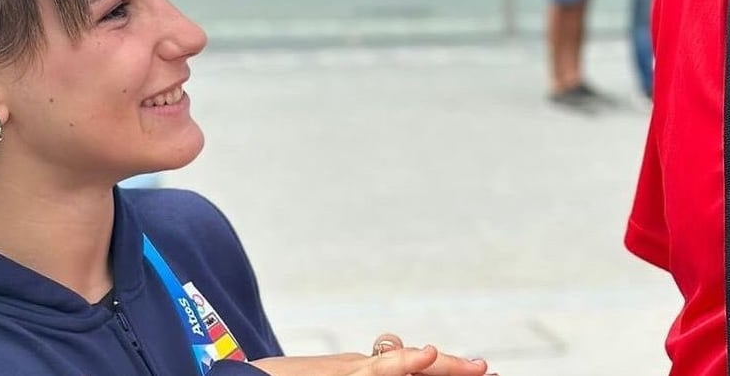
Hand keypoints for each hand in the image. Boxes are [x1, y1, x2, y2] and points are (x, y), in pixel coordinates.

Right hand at [251, 333, 491, 375]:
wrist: (239, 375)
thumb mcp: (332, 374)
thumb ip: (369, 364)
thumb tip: (411, 354)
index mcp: (362, 370)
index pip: (415, 367)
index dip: (448, 367)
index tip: (482, 371)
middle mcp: (361, 367)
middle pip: (420, 366)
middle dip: (457, 370)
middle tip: (490, 372)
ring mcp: (352, 372)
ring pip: (405, 367)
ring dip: (444, 367)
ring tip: (478, 368)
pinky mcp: (339, 375)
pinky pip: (375, 372)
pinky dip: (401, 364)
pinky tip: (425, 355)